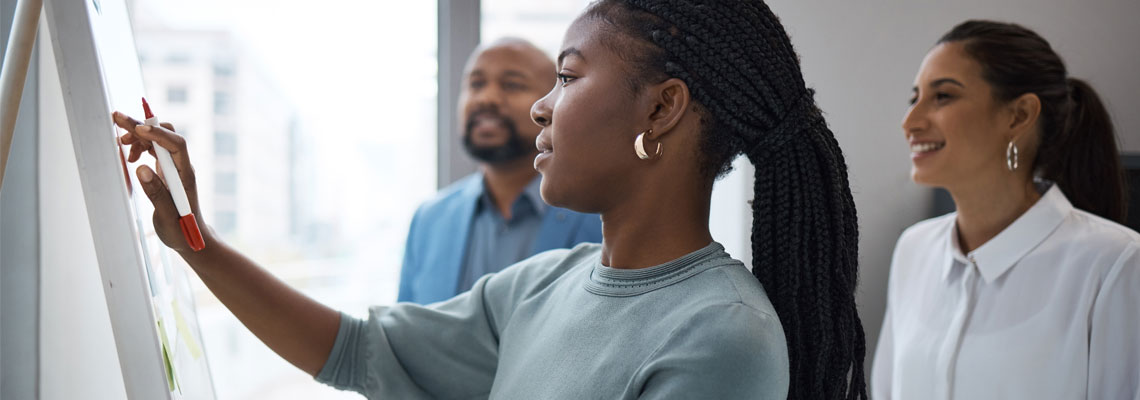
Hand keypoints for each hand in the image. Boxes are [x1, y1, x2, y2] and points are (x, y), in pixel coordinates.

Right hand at [113, 111, 209, 253]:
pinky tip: (130, 157)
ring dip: (138, 136)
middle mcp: (181, 167)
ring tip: (121, 145)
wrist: (190, 237)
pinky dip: (140, 147)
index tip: (137, 129)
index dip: (158, 134)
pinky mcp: (166, 171)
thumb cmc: (181, 230)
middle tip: (117, 117)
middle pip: (166, 136)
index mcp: (185, 176)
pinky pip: (153, 150)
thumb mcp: (166, 217)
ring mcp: (173, 167)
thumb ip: (156, 193)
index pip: (177, 145)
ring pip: (158, 140)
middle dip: (143, 125)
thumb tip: (142, 169)